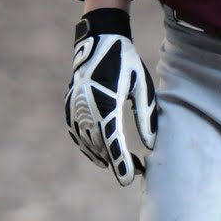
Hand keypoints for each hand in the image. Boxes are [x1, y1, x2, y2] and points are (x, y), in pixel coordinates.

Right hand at [64, 9, 158, 186]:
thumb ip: (146, 116)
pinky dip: (88, 146)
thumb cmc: (126, 63)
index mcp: (107, 102)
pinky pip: (77, 133)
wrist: (99, 41)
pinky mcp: (70, 105)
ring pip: (87, 142)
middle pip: (100, 146)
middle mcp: (86, 108)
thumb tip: (150, 144)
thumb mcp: (142, 87)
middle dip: (116, 162)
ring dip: (103, 156)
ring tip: (123, 163)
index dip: (121, 163)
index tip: (128, 179)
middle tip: (134, 172)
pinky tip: (100, 154)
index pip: (113, 142)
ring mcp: (75, 107)